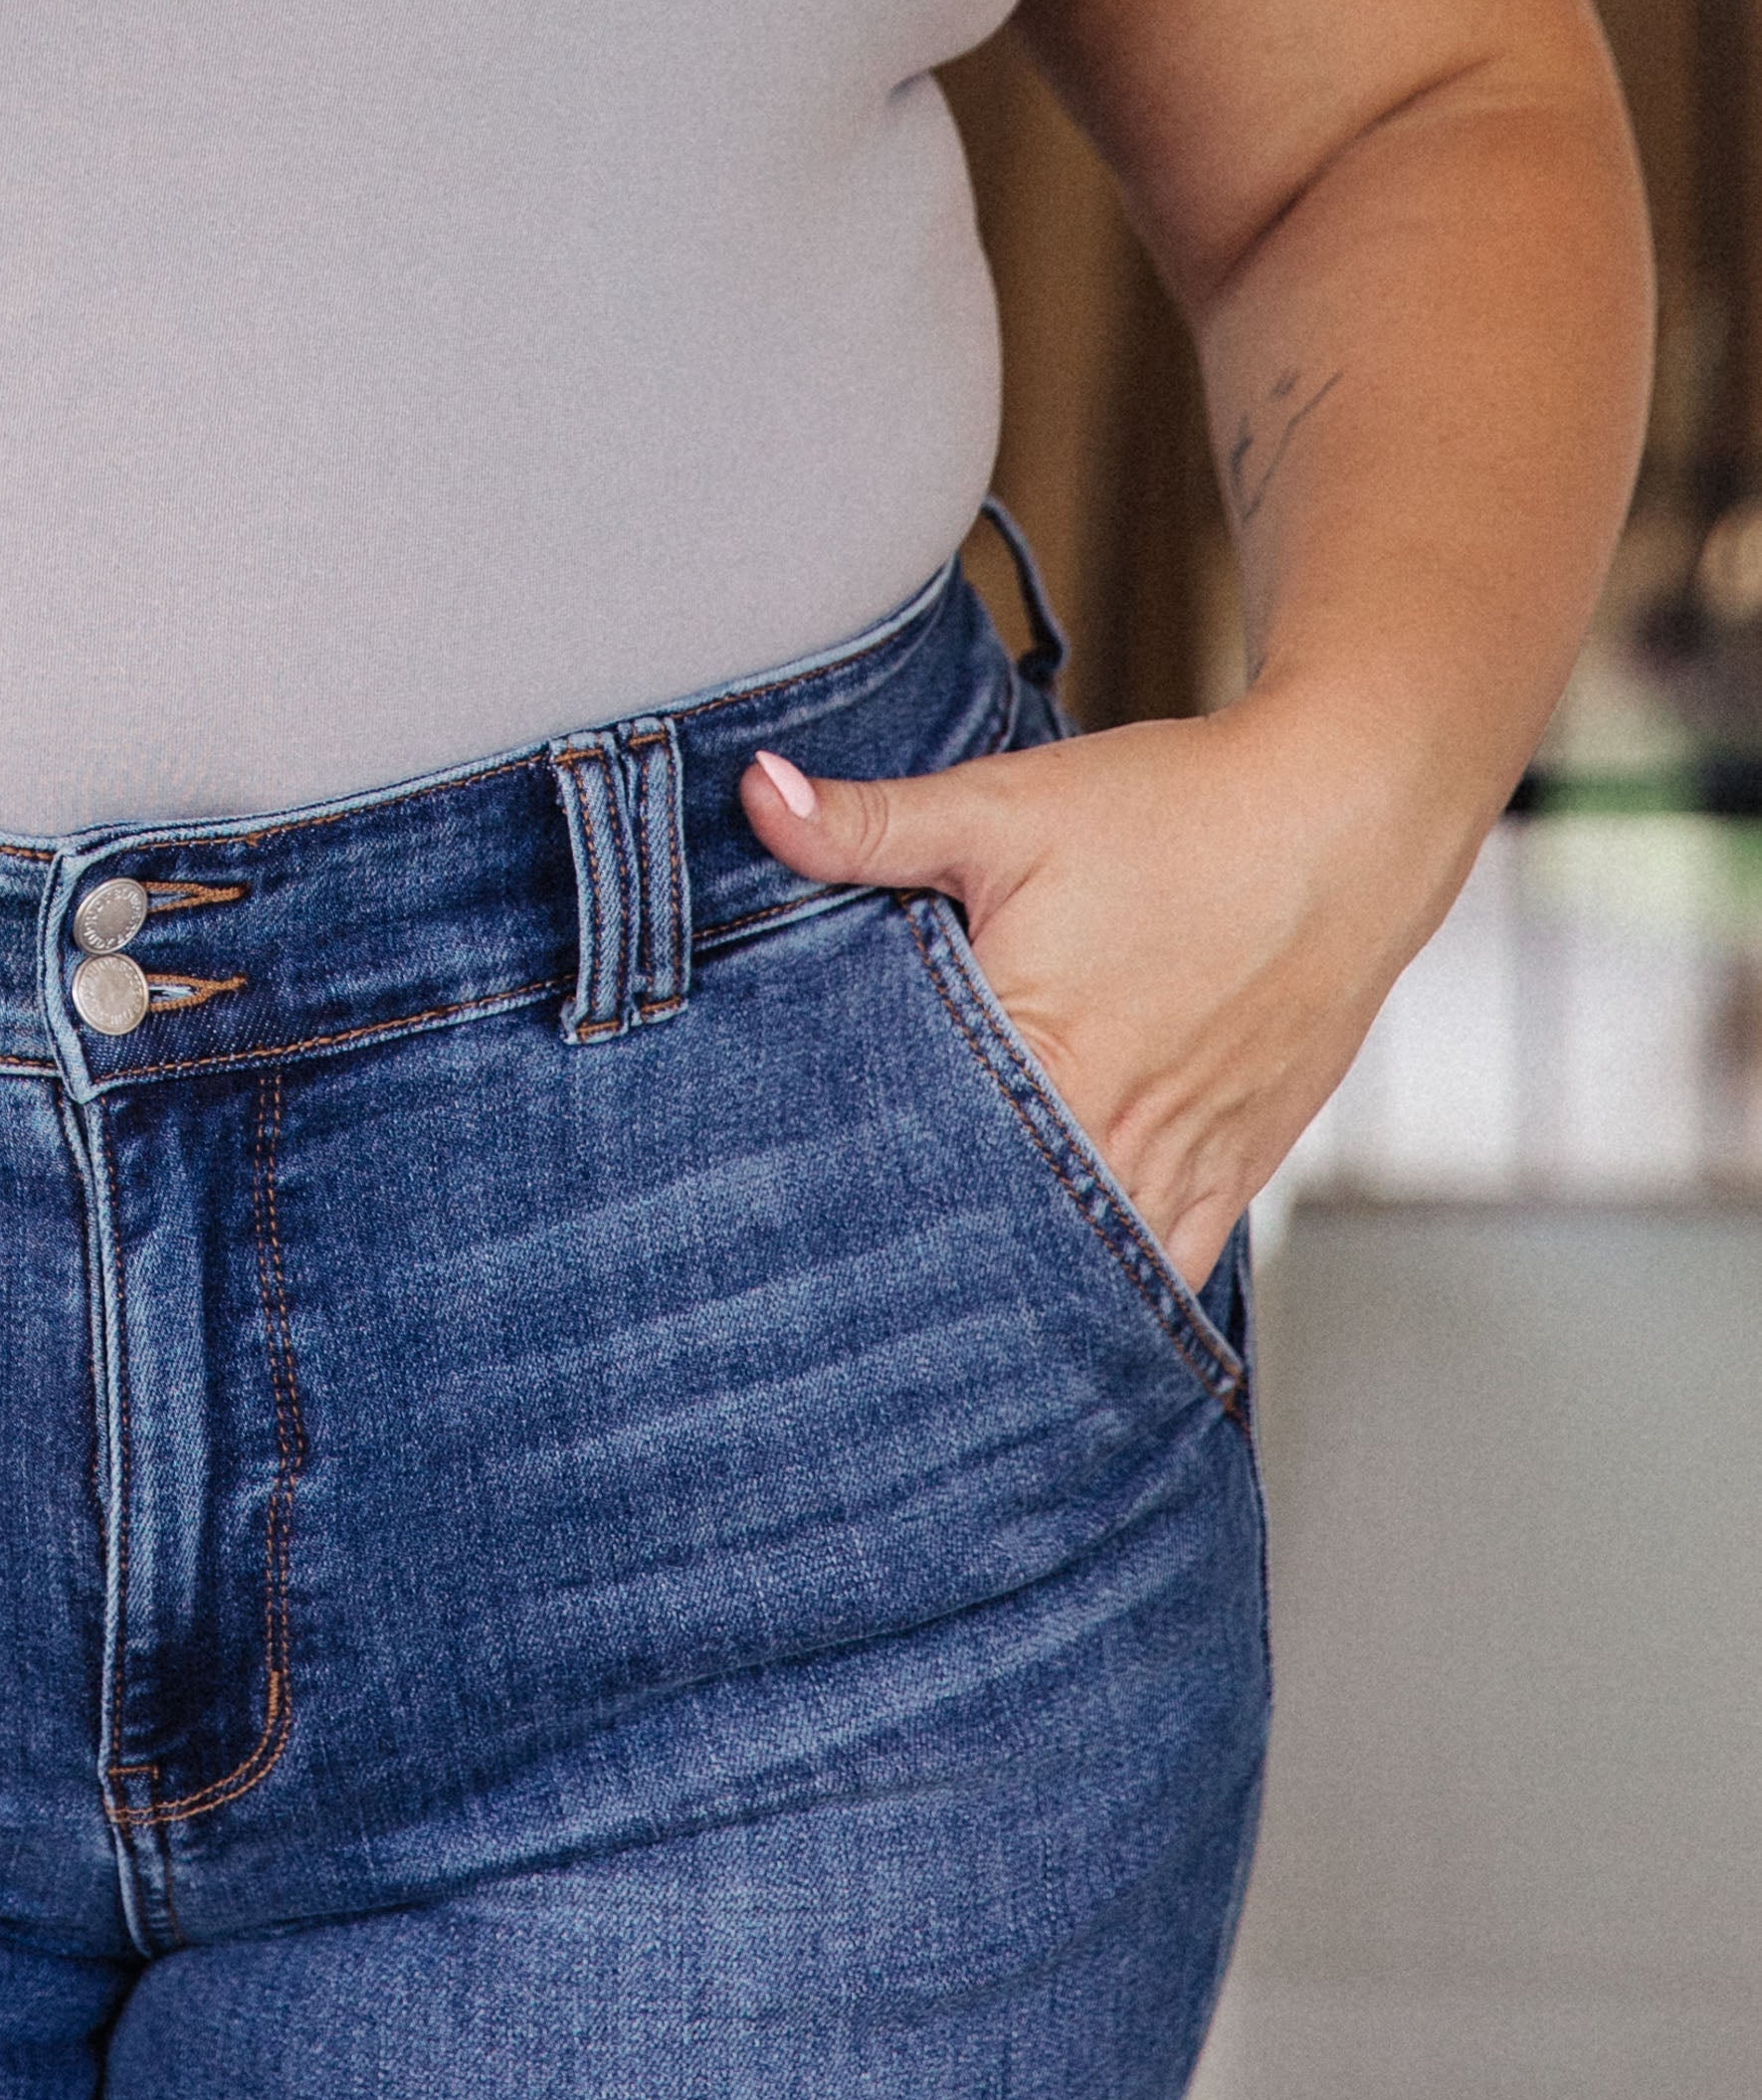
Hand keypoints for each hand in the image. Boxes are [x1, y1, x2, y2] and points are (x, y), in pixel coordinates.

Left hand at [739, 698, 1452, 1282]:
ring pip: (1083, 1269)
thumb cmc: (1178, 811)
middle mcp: (1115, 1133)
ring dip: (1017, 1275)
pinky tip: (1058, 1303)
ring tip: (937, 1303)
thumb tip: (754, 795)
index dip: (852, 1185)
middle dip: (924, 1248)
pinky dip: (1113, 1288)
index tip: (797, 1207)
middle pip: (994, 1230)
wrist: (1345, 822)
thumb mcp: (1006, 805)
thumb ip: (870, 823)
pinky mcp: (1236, 1173)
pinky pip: (1168, 1271)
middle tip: (846, 1276)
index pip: (916, 1161)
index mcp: (1041, 1054)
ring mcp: (1183, 1165)